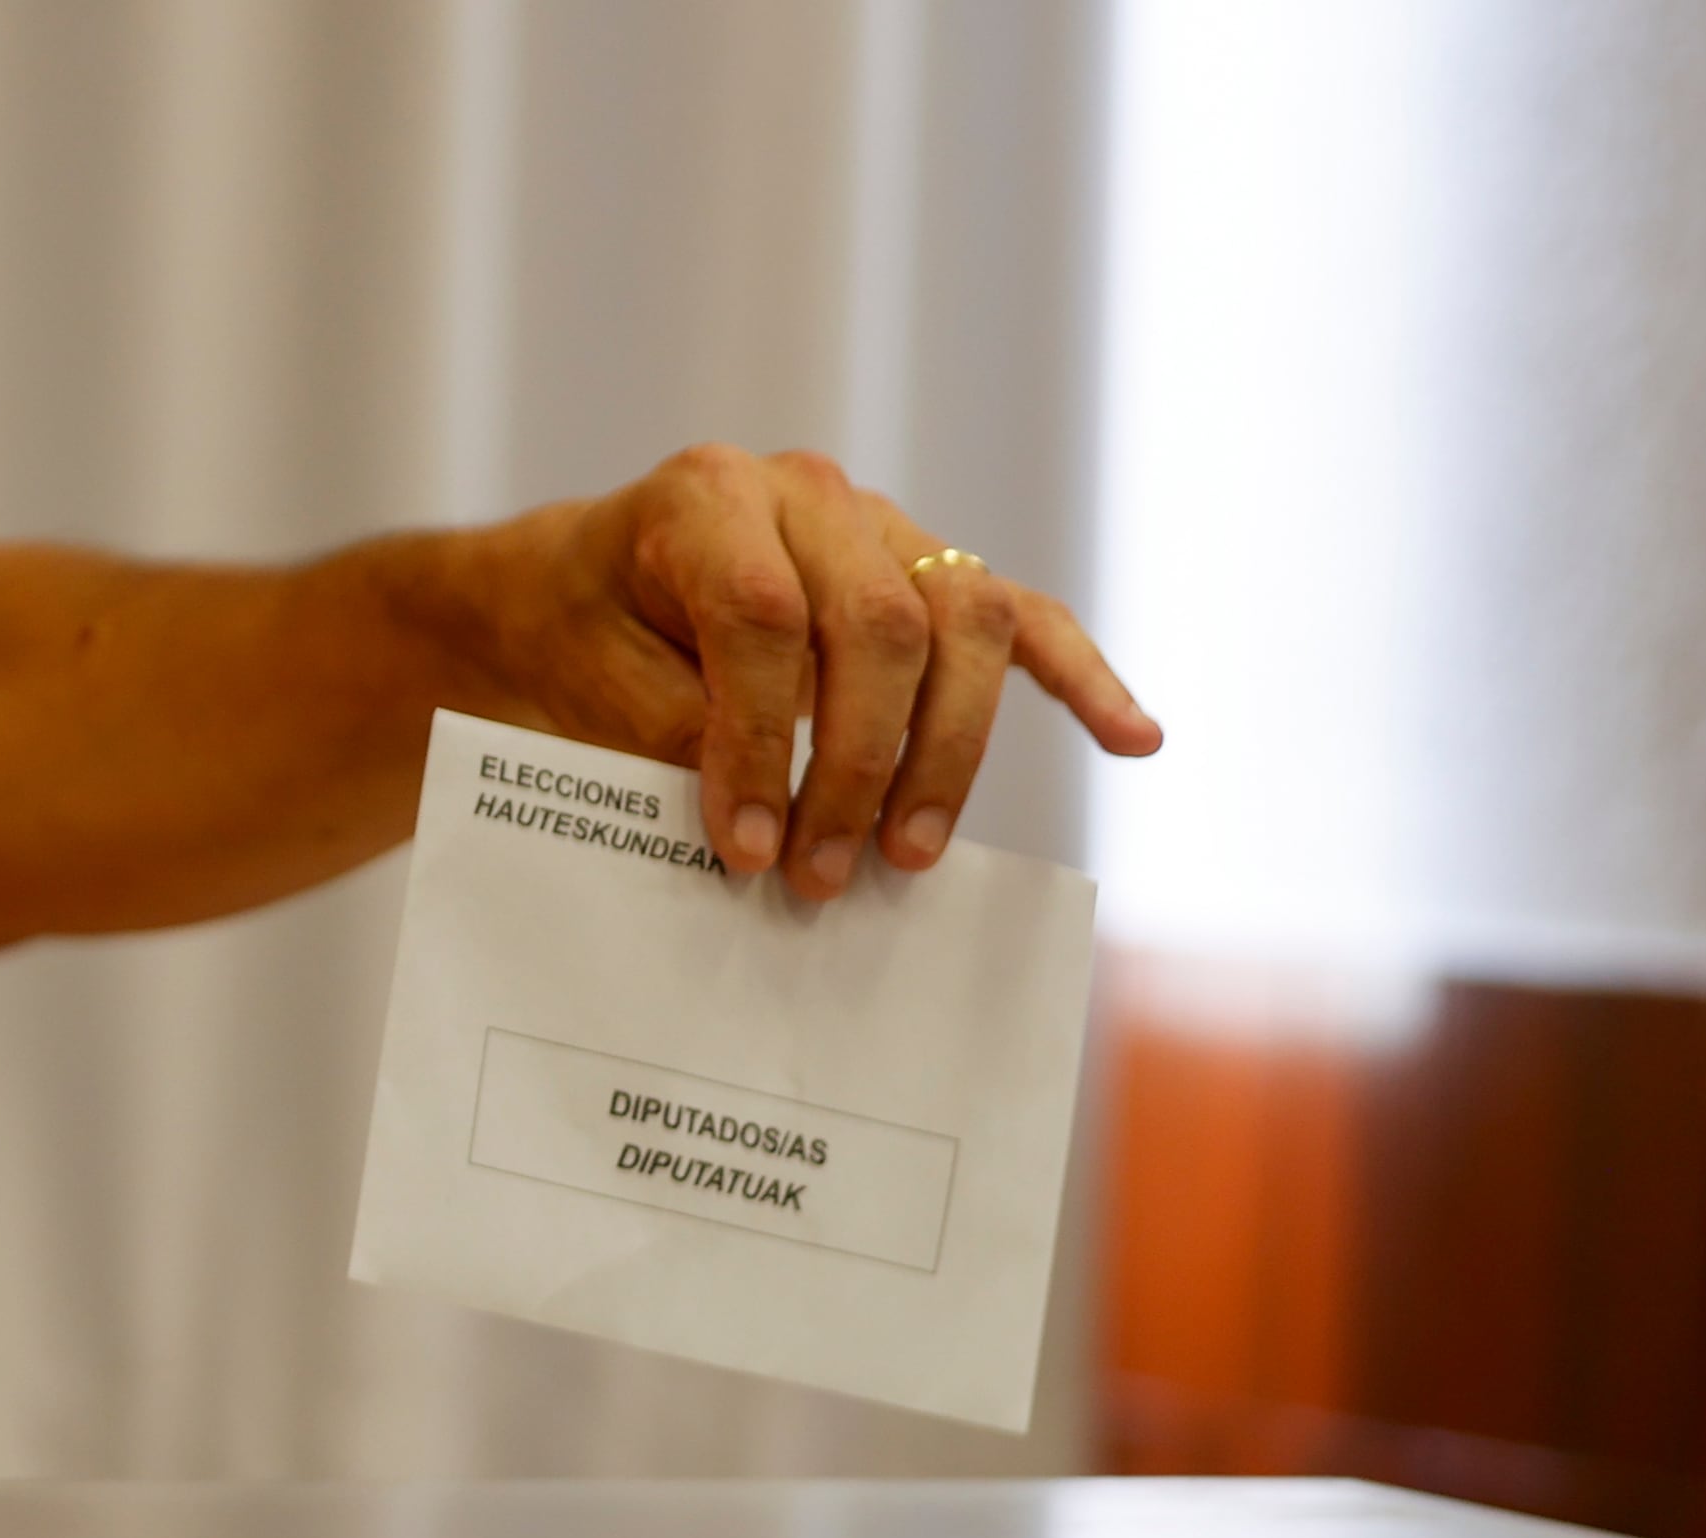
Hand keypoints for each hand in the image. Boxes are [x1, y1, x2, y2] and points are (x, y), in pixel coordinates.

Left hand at [473, 447, 1158, 897]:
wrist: (571, 585)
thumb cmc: (574, 632)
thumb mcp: (586, 678)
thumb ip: (674, 730)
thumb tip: (767, 820)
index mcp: (705, 497)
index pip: (764, 618)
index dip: (760, 742)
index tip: (746, 848)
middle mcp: (807, 493)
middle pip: (880, 623)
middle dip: (857, 765)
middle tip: (821, 876)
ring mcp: (882, 526)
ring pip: (963, 624)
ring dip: (947, 751)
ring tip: (911, 854)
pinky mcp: (928, 570)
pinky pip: (1021, 619)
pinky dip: (1080, 678)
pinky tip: (1134, 740)